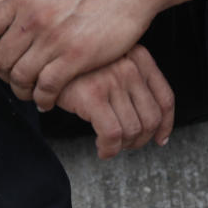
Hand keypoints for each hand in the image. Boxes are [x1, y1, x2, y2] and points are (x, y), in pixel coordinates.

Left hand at [0, 0, 157, 111]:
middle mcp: (33, 19)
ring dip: (23, 92)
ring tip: (31, 94)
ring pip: (20, 77)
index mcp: (24, 0)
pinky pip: (46, 88)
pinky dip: (43, 99)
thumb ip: (30, 8)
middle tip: (16, 82)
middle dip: (5, 77)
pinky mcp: (75, 57)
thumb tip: (14, 26)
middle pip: (0, 60)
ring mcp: (53, 39)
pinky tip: (48, 101)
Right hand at [57, 45, 174, 158]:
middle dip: (141, 140)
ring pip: (133, 130)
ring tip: (110, 147)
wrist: (41, 60)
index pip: (165, 99)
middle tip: (126, 146)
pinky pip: (112, 135)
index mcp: (140, 58)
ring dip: (123, 147)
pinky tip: (102, 150)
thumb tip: (156, 127)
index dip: (166, 125)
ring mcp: (112, 80)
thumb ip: (133, 83)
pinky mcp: (92, 95)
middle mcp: (130, 66)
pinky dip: (109, 150)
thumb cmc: (77, 68)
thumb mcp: (111, 65)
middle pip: (152, 119)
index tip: (160, 140)